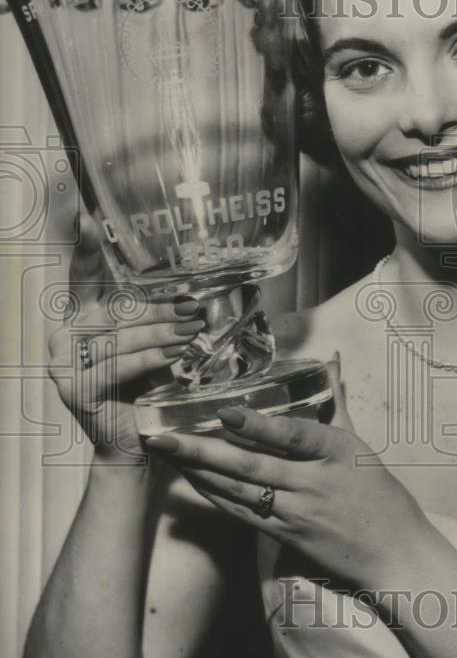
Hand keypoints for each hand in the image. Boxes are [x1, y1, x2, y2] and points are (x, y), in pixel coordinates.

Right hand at [47, 211, 205, 455]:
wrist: (132, 441)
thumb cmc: (143, 387)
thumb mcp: (148, 346)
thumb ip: (153, 321)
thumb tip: (189, 299)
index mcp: (78, 320)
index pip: (83, 280)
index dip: (85, 249)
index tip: (85, 216)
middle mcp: (63, 338)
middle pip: (115, 313)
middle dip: (158, 310)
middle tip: (193, 308)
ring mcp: (63, 365)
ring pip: (121, 339)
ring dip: (162, 334)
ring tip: (194, 331)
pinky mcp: (75, 389)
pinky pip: (120, 365)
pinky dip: (151, 360)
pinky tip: (175, 357)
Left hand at [145, 354, 430, 587]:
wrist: (394, 554)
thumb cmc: (380, 494)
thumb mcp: (360, 445)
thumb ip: (337, 402)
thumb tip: (330, 360)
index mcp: (336, 452)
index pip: (293, 436)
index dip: (258, 426)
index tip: (226, 413)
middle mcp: (314, 482)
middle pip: (250, 466)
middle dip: (201, 451)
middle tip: (162, 437)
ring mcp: (297, 513)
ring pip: (238, 491)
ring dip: (198, 472)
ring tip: (165, 453)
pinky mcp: (285, 537)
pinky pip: (242, 513)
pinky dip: (214, 496)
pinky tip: (191, 480)